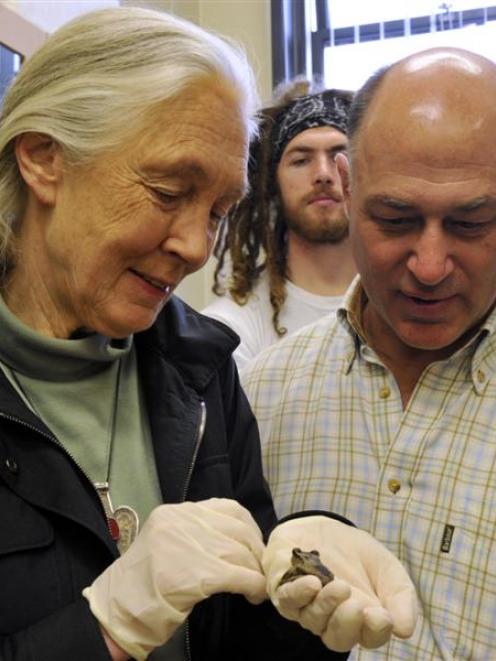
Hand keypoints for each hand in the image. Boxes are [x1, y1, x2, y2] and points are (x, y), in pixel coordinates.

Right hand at [83, 498, 266, 660]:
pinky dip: (254, 585)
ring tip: (258, 586)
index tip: (254, 546)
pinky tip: (255, 595)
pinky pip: (239, 575)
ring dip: (256, 571)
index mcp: (176, 512)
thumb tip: (238, 542)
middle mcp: (182, 521)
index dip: (248, 528)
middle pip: (238, 529)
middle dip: (255, 550)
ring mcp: (188, 545)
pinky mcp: (196, 574)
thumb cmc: (143, 583)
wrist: (116, 611)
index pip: (227, 508)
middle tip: (260, 569)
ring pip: (240, 552)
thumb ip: (197, 533)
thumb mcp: (168, 542)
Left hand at [263, 516, 417, 651]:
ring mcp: (306, 606)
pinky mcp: (282, 588)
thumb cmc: (359, 555)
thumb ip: (400, 597)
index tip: (382, 616)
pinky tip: (312, 584)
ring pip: (312, 619)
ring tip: (339, 587)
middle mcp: (332, 620)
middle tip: (357, 605)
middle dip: (347, 623)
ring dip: (326, 605)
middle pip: (337, 638)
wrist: (325, 527)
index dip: (375, 631)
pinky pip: (287, 599)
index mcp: (362, 621)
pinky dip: (298, 594)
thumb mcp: (387, 569)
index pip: (369, 637)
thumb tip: (405, 630)